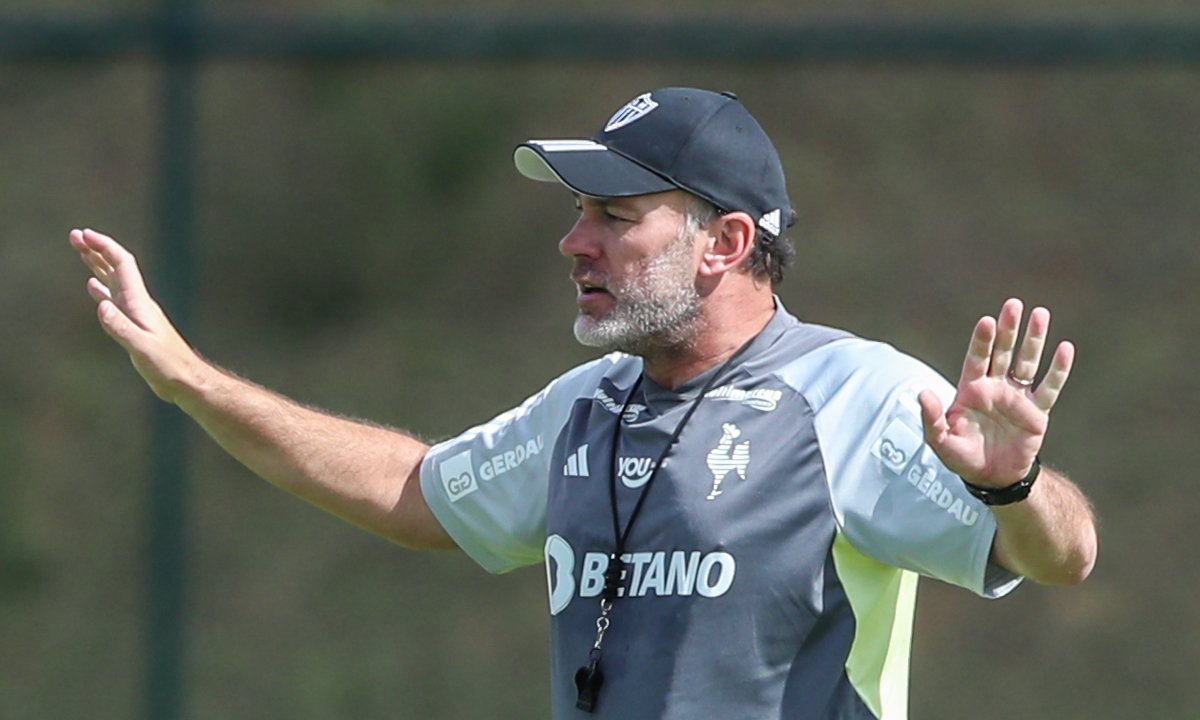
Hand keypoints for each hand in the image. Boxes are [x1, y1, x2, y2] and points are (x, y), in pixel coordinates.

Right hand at [70, 228, 200, 401]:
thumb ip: (122, 328)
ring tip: (80, 251)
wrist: (186, 381)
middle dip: (96, 250)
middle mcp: (138, 303)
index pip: (121, 264)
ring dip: (96, 264)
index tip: (84, 234)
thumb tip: (101, 305)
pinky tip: (92, 287)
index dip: (103, 247)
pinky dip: (101, 290)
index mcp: (139, 303)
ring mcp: (136, 313)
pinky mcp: (135, 326)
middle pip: (116, 267)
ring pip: (114, 281)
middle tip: (74, 235)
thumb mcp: (142, 348)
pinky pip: (114, 300)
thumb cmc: (169, 367)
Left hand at [917, 298, 1074, 487]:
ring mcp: (1017, 397)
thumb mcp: (940, 441)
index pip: (977, 358)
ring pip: (1027, 363)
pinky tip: (1065, 348)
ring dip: (1034, 340)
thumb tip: (922, 393)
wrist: (992, 478)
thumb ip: (932, 418)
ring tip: (1041, 314)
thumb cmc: (962, 457)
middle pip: (1002, 352)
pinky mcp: (1037, 412)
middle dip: (1008, 329)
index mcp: (971, 390)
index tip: (987, 321)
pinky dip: (1058, 369)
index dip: (982, 341)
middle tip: (1014, 304)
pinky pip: (1049, 387)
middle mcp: (995, 388)